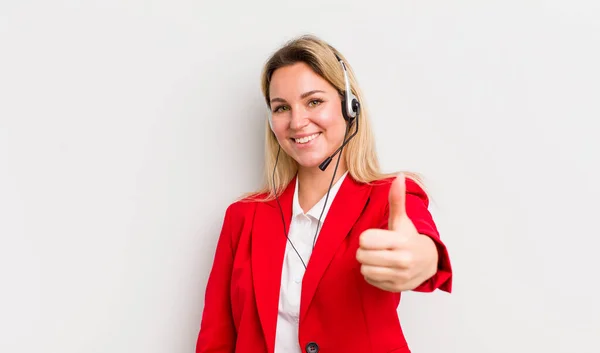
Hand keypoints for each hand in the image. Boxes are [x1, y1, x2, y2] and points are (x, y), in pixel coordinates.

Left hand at [356, 173, 437, 291]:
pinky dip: (372, 275)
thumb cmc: (409, 238)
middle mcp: (402, 260)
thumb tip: (399, 177)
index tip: (375, 237)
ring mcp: (400, 276)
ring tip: (378, 258)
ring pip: (364, 270)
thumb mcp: (402, 220)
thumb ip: (397, 200)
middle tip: (375, 248)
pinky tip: (383, 268)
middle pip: (362, 256)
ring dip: (367, 263)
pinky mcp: (396, 287)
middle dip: (364, 251)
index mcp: (401, 241)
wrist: (429, 261)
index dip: (366, 237)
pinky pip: (370, 281)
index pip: (365, 240)